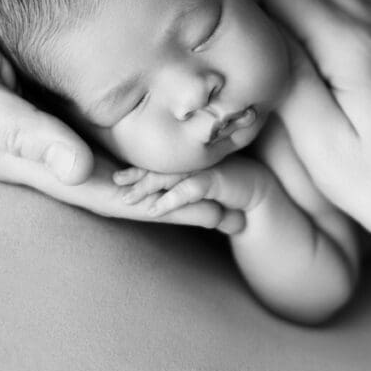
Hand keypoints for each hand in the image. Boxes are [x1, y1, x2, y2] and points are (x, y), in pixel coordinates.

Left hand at [112, 158, 274, 225]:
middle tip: (115, 181)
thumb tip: (148, 196)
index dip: (137, 167)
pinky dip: (171, 200)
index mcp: (187, 160)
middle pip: (158, 165)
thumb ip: (180, 187)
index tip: (117, 175)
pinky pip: (189, 189)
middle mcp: (193, 161)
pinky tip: (156, 209)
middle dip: (135, 174)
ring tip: (129, 198)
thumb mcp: (199, 186)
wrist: (256, 191)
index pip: (157, 161)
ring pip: (169, 175)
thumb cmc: (225, 188)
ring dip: (147, 187)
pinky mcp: (215, 180)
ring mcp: (204, 168)